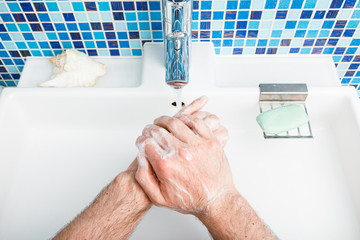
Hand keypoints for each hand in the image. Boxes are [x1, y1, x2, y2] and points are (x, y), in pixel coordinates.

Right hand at [135, 96, 235, 215]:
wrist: (217, 201)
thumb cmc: (192, 200)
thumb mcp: (159, 198)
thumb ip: (144, 178)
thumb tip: (141, 158)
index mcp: (167, 165)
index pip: (146, 142)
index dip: (141, 140)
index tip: (142, 140)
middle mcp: (181, 153)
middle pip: (158, 130)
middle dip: (150, 129)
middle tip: (150, 130)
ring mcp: (197, 146)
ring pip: (175, 122)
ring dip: (165, 120)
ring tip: (162, 122)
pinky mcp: (210, 142)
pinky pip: (196, 122)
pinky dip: (186, 118)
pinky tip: (180, 120)